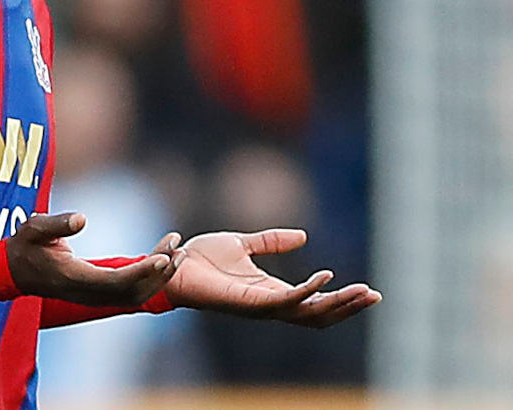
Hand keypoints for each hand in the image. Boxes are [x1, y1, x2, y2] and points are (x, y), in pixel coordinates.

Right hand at [6, 212, 181, 306]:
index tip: (163, 257)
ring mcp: (93, 295)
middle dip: (159, 274)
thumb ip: (56, 224)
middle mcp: (88, 292)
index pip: (116, 282)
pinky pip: (130, 290)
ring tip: (178, 253)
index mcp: (75, 278)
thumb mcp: (33, 229)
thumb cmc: (24, 246)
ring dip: (159, 277)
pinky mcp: (97, 291)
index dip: (142, 272)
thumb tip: (82, 218)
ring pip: (135, 295)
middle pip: (133, 292)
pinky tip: (161, 258)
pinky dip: (149, 277)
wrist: (13, 272)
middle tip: (179, 249)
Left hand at [164, 229, 381, 327]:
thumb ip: (271, 241)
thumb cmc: (203, 258)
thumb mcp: (244, 243)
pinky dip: (307, 291)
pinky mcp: (250, 303)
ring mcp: (262, 306)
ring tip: (362, 291)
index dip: (342, 298)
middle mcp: (270, 304)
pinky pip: (285, 301)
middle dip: (349, 307)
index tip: (369, 290)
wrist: (176, 264)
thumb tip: (303, 236)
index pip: (316, 303)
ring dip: (337, 303)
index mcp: (272, 291)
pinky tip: (325, 278)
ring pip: (308, 313)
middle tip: (375, 296)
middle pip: (319, 314)